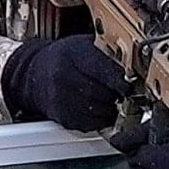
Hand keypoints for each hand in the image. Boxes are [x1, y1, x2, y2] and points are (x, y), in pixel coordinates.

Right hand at [1, 33, 128, 133]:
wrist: (35, 75)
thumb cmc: (64, 58)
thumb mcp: (83, 44)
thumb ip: (106, 52)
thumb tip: (134, 64)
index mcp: (72, 54)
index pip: (102, 70)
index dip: (120, 80)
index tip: (130, 84)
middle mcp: (63, 77)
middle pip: (104, 93)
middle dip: (117, 94)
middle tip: (123, 91)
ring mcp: (62, 100)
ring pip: (101, 111)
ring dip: (111, 107)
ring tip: (110, 98)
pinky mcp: (64, 119)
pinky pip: (94, 124)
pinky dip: (102, 118)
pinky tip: (99, 108)